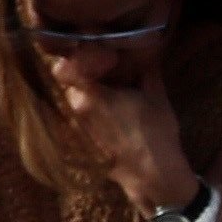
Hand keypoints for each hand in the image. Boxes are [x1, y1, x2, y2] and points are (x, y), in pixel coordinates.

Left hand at [49, 66, 200, 216]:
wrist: (153, 175)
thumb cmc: (156, 133)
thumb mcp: (155, 95)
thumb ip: (144, 68)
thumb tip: (143, 47)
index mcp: (89, 94)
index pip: (65, 66)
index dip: (80, 58)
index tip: (103, 59)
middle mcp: (74, 108)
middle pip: (68, 80)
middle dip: (85, 72)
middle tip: (107, 71)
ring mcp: (74, 124)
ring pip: (71, 97)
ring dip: (87, 90)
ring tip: (112, 90)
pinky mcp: (77, 138)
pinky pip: (76, 114)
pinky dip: (88, 106)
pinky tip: (109, 109)